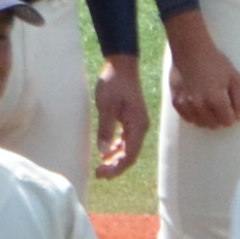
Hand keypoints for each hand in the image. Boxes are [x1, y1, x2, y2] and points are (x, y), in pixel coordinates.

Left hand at [93, 56, 149, 179]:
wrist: (121, 65)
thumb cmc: (114, 83)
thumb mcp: (107, 106)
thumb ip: (106, 129)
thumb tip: (103, 151)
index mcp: (137, 126)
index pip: (130, 155)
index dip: (116, 167)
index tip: (101, 173)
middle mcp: (140, 127)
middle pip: (130, 155)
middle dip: (116, 166)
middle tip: (99, 174)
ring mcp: (137, 123)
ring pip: (128, 148)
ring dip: (116, 158)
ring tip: (102, 166)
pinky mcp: (131, 119)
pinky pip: (126, 139)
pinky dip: (117, 148)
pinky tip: (106, 152)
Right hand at [163, 10, 239, 132]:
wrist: (191, 51)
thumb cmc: (216, 62)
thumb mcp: (235, 77)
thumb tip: (239, 117)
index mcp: (217, 100)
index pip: (228, 121)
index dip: (232, 115)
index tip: (231, 107)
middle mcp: (201, 106)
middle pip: (214, 125)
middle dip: (220, 118)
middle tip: (219, 104)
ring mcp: (187, 105)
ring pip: (201, 124)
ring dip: (207, 118)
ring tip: (208, 104)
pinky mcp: (176, 102)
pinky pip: (188, 119)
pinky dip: (194, 115)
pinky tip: (197, 104)